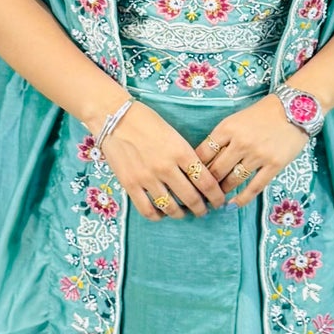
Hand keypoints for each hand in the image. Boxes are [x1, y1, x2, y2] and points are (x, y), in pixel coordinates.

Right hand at [94, 100, 228, 218]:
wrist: (114, 117)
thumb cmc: (146, 120)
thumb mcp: (174, 134)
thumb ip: (186, 156)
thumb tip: (198, 177)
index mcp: (181, 151)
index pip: (206, 182)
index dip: (216, 196)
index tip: (218, 200)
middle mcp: (166, 167)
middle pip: (191, 198)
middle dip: (201, 208)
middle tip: (204, 210)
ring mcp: (147, 178)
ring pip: (171, 208)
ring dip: (181, 214)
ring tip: (183, 212)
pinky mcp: (130, 184)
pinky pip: (147, 210)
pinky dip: (158, 216)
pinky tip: (162, 213)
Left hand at [193, 96, 309, 208]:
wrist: (294, 109)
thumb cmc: (262, 114)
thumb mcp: (236, 120)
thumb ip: (221, 138)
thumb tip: (205, 162)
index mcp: (227, 128)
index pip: (203, 154)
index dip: (195, 168)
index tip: (192, 178)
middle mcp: (240, 142)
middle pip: (216, 170)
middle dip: (207, 185)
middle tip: (202, 194)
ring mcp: (258, 155)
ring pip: (233, 180)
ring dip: (223, 192)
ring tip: (217, 199)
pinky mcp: (274, 165)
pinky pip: (254, 187)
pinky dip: (241, 199)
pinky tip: (232, 205)